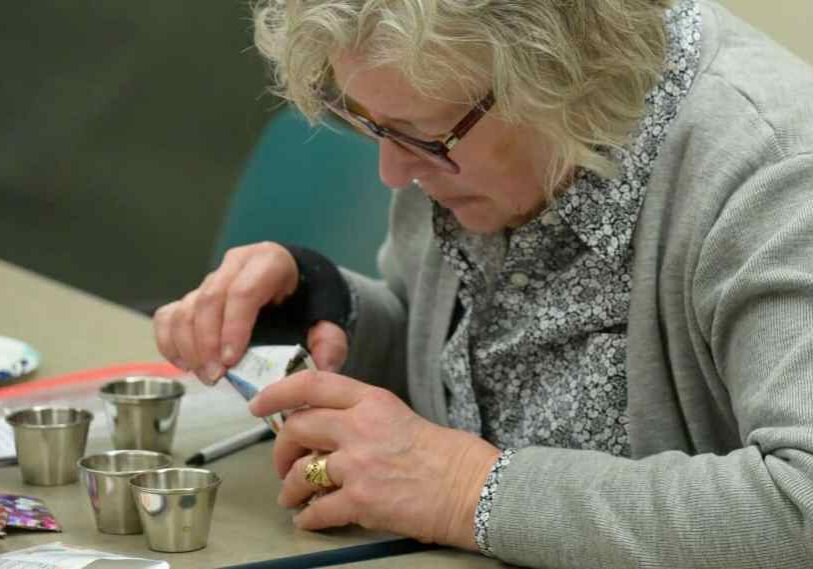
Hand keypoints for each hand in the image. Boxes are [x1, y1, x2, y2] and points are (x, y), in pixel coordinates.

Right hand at [153, 242, 348, 383]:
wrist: (297, 288)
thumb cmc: (308, 303)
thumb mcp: (326, 317)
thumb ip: (330, 339)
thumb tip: (325, 364)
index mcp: (269, 262)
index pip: (243, 292)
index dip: (233, 327)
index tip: (231, 361)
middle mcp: (236, 265)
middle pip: (210, 299)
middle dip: (208, 342)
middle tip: (215, 376)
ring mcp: (212, 278)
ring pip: (186, 308)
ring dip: (188, 346)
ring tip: (204, 375)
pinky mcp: (194, 295)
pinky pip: (170, 315)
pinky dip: (169, 341)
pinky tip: (183, 364)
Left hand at [248, 370, 501, 548]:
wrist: (471, 488)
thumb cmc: (444, 454)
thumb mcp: (399, 415)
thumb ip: (361, 416)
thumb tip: (326, 428)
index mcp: (372, 401)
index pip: (312, 384)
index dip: (277, 391)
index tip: (259, 403)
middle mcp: (359, 427)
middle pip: (296, 428)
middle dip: (280, 449)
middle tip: (281, 463)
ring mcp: (357, 464)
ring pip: (300, 473)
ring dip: (290, 489)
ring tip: (292, 498)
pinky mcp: (361, 501)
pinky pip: (317, 511)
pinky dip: (308, 518)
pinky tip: (309, 520)